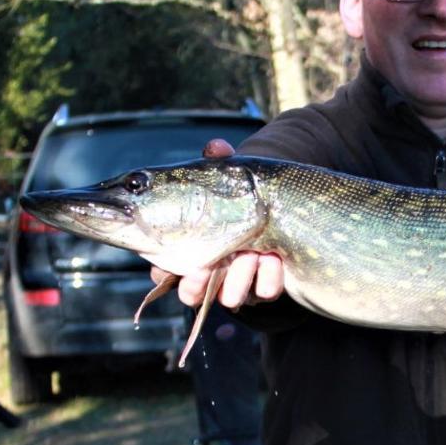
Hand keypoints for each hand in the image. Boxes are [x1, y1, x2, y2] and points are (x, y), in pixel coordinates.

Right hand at [146, 137, 284, 309]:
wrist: (282, 207)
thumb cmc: (241, 194)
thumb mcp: (228, 178)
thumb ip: (218, 163)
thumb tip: (216, 146)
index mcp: (187, 248)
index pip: (163, 270)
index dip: (165, 274)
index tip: (178, 265)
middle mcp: (208, 272)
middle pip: (191, 293)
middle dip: (197, 284)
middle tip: (206, 267)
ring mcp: (237, 283)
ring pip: (230, 297)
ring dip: (238, 279)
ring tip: (251, 256)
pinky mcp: (264, 287)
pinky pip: (265, 292)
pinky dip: (269, 277)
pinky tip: (275, 258)